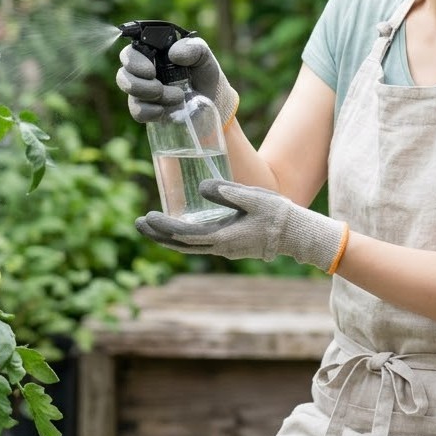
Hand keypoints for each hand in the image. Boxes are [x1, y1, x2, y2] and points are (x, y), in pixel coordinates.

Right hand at [114, 36, 238, 123]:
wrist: (215, 102)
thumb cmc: (205, 74)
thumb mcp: (204, 56)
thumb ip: (193, 48)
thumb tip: (174, 54)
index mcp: (152, 54)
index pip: (129, 54)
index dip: (133, 62)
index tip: (151, 71)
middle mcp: (143, 72)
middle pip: (122, 75)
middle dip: (139, 84)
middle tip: (160, 88)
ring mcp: (144, 92)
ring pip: (131, 94)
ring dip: (150, 97)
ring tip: (177, 97)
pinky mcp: (148, 110)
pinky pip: (137, 112)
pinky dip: (150, 112)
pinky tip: (164, 111)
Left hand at [135, 179, 348, 272]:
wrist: (298, 234)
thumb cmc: (278, 214)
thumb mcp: (254, 198)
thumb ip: (228, 193)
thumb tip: (202, 188)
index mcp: (224, 237)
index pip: (185, 235)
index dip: (164, 227)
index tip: (147, 217)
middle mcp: (221, 247)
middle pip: (181, 245)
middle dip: (158, 235)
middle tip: (138, 224)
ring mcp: (225, 248)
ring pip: (189, 246)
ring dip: (168, 237)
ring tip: (150, 227)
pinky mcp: (230, 245)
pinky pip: (199, 244)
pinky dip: (183, 238)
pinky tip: (178, 228)